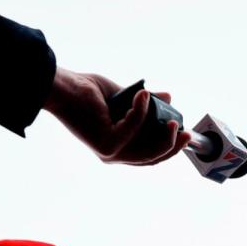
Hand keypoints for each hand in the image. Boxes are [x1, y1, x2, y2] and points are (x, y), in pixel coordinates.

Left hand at [43, 67, 190, 165]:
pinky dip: (142, 110)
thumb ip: (144, 103)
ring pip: (149, 152)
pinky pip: (135, 127)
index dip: (169, 146)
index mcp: (116, 146)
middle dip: (173, 146)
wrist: (60, 87)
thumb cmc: (85, 90)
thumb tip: (168, 97)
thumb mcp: (123, 97)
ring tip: (172, 118)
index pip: (149, 154)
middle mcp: (113, 154)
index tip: (183, 132)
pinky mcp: (107, 144)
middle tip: (186, 132)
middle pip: (153, 158)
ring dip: (165, 136)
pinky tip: (142, 94)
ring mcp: (110, 152)